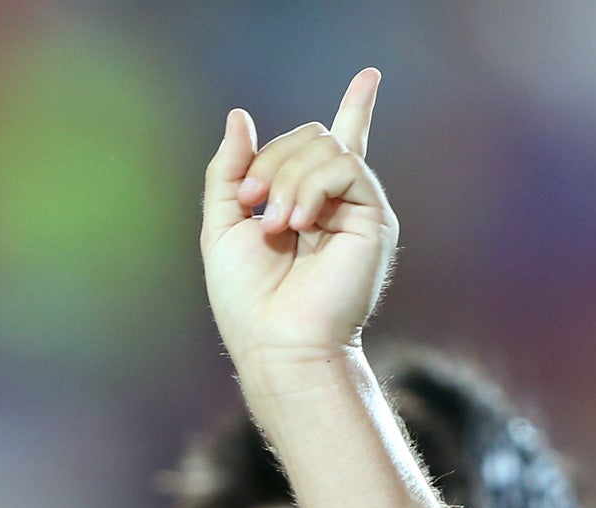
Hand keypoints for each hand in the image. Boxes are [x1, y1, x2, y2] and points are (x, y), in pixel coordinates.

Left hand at [200, 69, 396, 376]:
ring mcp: (356, 209)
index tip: (370, 77)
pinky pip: (344, 167)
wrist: (277, 342)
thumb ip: (229, 171)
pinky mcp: (373, 218)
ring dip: (285, 178)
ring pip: (325, 146)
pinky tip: (298, 223)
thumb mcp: (222, 226)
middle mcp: (337, 203)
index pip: (332, 148)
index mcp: (306, 204)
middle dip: (271, 160)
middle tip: (251, 204)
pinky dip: (310, 188)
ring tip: (274, 226)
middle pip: (311, 137)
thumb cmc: (247, 301)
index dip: (356, 109)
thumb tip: (241, 117)